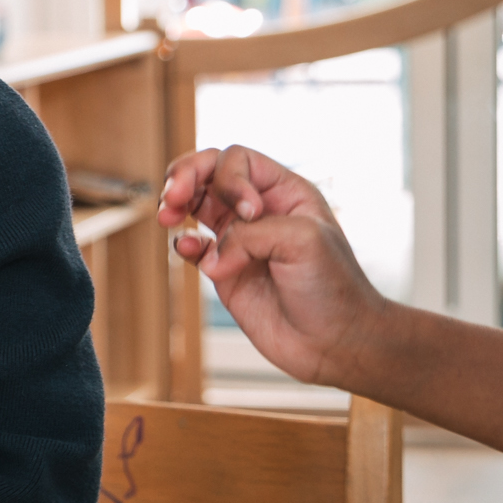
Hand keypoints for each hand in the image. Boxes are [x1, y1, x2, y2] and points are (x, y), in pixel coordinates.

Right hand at [155, 144, 387, 385]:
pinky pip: (192, 247)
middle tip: (173, 195)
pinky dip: (182, 244)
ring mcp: (239, 240)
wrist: (334, 342)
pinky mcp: (225, 271)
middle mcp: (258, 210)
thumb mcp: (304, 241)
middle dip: (185, 176)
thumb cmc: (334, 289)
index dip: (231, 179)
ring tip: (167, 216)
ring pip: (193, 204)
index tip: (247, 214)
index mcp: (284, 192)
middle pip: (209, 172)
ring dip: (174, 204)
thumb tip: (212, 252)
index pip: (238, 160)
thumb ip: (251, 234)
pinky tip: (186, 249)